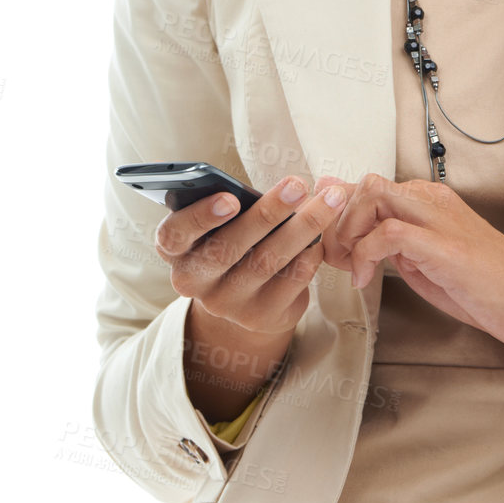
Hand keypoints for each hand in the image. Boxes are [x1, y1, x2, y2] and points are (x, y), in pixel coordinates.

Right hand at [156, 176, 348, 342]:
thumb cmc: (234, 241)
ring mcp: (227, 304)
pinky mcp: (260, 316)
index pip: (174, 235)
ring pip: (266, 261)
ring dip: (302, 227)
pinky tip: (325, 234)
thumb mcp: (221, 225)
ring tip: (329, 200)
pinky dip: (310, 253)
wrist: (246, 297)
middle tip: (297, 185)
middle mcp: (194, 281)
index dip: (200, 217)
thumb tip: (278, 187)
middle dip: (267, 213)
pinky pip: (291, 280)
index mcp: (176, 251)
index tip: (230, 198)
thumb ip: (233, 207)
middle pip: (227, 248)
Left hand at [313, 172, 503, 362]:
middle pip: (364, 184)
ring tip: (348, 267)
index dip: (338, 214)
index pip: (368, 187)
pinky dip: (365, 256)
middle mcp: (433, 201)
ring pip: (373, 194)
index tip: (328, 245)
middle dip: (336, 221)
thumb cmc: (485, 288)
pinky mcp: (445, 246)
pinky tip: (365, 280)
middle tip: (334, 258)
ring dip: (348, 231)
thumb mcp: (425, 262)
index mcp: (429, 201)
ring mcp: (440, 220)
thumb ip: (390, 246)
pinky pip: (389, 233)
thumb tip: (349, 237)